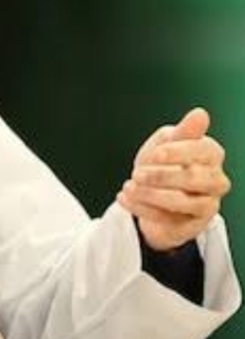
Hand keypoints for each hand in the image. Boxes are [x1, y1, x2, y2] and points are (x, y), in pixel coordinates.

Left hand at [117, 107, 230, 251]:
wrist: (154, 194)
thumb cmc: (164, 163)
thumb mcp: (167, 143)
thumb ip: (183, 132)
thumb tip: (200, 113)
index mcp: (211, 154)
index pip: (202, 151)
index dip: (177, 152)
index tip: (154, 154)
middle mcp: (216, 180)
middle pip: (193, 178)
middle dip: (161, 176)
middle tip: (136, 173)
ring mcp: (207, 205)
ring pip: (182, 202)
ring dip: (149, 194)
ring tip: (128, 187)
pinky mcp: (192, 224)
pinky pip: (167, 219)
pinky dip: (141, 208)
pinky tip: (123, 198)